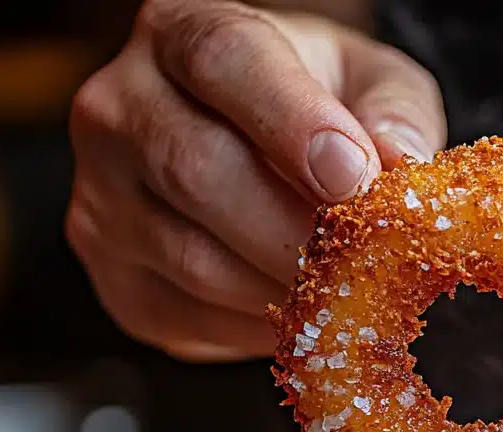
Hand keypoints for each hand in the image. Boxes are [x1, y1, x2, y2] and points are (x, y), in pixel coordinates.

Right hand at [66, 0, 444, 360]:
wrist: (256, 166)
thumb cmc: (318, 114)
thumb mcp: (370, 85)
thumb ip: (393, 112)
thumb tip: (399, 163)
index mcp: (181, 32)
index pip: (223, 60)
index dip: (292, 121)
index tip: (353, 177)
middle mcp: (119, 107)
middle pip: (198, 170)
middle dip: (297, 229)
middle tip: (363, 261)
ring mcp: (102, 199)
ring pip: (195, 259)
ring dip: (286, 289)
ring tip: (344, 290)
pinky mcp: (116, 280)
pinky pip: (190, 318)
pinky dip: (260, 328)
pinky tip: (303, 313)